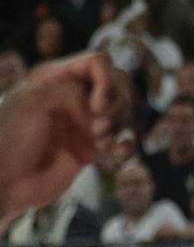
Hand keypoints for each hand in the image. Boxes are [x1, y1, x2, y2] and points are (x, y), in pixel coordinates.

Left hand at [0, 51, 112, 220]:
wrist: (4, 184)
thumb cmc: (10, 140)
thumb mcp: (34, 103)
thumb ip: (71, 91)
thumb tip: (100, 104)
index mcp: (56, 77)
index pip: (98, 62)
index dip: (106, 81)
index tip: (96, 107)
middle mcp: (74, 94)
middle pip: (119, 83)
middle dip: (116, 106)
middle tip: (98, 129)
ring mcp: (85, 120)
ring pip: (125, 110)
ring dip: (121, 126)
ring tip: (102, 145)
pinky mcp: (93, 145)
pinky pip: (124, 137)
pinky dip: (127, 144)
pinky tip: (117, 153)